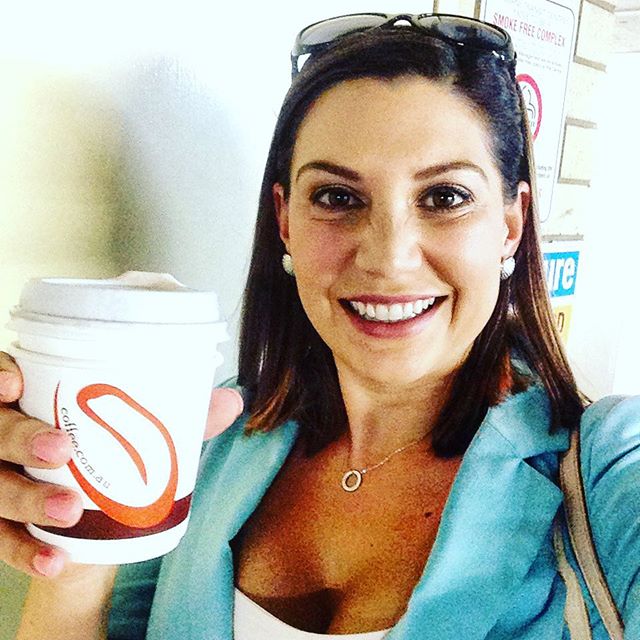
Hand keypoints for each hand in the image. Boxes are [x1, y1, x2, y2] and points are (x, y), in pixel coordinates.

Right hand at [0, 352, 242, 578]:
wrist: (95, 532)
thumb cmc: (114, 460)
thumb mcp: (142, 436)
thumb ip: (181, 418)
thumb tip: (231, 401)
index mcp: (37, 402)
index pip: (4, 378)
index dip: (1, 377)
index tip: (16, 387)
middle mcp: (7, 440)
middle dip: (22, 438)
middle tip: (61, 450)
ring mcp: (1, 485)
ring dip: (28, 498)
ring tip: (69, 511)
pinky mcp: (6, 530)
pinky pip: (3, 542)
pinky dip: (28, 552)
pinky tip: (57, 560)